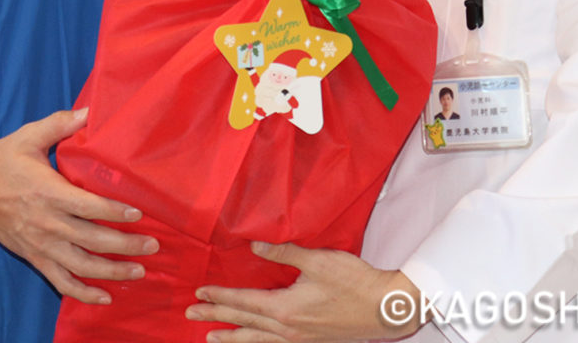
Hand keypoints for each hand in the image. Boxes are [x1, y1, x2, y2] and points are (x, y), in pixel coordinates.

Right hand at [0, 108, 157, 304]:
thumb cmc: (1, 162)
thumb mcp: (28, 136)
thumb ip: (59, 124)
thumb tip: (89, 111)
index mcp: (48, 192)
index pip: (88, 207)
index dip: (114, 212)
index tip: (138, 214)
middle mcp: (47, 223)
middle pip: (92, 239)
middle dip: (125, 245)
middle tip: (153, 245)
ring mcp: (41, 245)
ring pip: (82, 265)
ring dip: (112, 272)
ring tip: (139, 270)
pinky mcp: (34, 258)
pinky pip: (60, 281)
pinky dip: (82, 293)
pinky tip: (104, 296)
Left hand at [186, 242, 420, 341]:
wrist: (386, 309)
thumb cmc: (354, 282)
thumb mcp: (318, 260)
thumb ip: (284, 252)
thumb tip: (254, 246)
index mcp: (286, 308)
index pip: (244, 301)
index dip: (220, 297)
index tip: (199, 293)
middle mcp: (288, 329)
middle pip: (244, 322)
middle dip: (216, 318)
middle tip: (191, 317)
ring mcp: (300, 339)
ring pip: (257, 340)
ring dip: (232, 338)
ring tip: (211, 340)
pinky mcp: (312, 342)